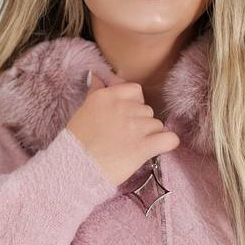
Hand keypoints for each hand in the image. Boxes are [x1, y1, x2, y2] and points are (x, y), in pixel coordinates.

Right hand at [65, 69, 179, 186]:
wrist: (75, 169)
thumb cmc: (76, 142)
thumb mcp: (84, 110)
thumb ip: (95, 91)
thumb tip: (96, 76)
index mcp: (108, 97)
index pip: (135, 91)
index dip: (134, 104)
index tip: (126, 116)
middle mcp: (124, 108)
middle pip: (146, 110)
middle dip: (140, 123)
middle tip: (126, 137)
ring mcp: (136, 127)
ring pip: (157, 125)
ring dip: (150, 135)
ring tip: (133, 148)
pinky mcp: (144, 147)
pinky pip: (169, 139)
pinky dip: (168, 143)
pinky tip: (159, 148)